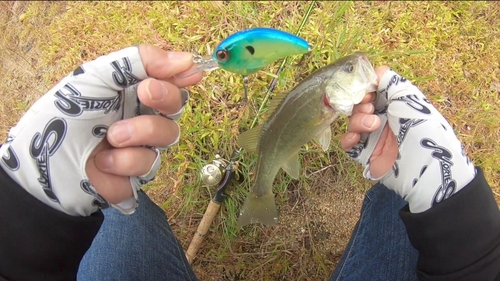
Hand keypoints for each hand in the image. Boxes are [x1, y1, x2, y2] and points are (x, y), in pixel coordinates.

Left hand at [0, 45, 201, 215]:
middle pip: (177, 106)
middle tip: (146, 92)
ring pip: (168, 136)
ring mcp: (143, 146)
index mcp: (133, 91)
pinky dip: (123, 163)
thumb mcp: (96, 77)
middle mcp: (143, 116)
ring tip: (110, 137)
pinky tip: (101, 162)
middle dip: (165, 97)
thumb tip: (186, 61)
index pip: (170, 80)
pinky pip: (149, 166)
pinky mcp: (137, 175)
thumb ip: (138, 62)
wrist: (41, 162)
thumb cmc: (64, 115)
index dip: (184, 76)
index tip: (190, 73)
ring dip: (140, 133)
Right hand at [340, 66, 475, 212]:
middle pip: (358, 104)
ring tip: (372, 125)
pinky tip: (356, 138)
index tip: (367, 89)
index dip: (365, 87)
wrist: (427, 171)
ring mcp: (374, 136)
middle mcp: (384, 118)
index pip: (373, 90)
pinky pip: (348, 143)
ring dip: (356, 120)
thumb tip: (375, 70)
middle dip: (360, 103)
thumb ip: (391, 82)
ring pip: (351, 121)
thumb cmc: (423, 132)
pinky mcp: (365, 154)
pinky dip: (348, 138)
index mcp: (396, 104)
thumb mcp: (410, 100)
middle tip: (369, 107)